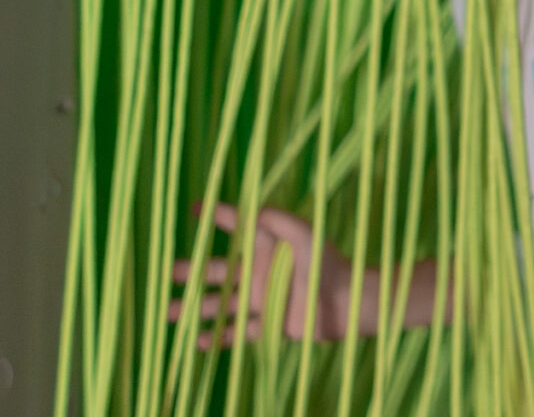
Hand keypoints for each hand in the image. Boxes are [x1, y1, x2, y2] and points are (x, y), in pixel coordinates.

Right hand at [168, 204, 361, 345]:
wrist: (348, 304)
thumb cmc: (330, 264)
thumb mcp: (308, 236)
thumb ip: (283, 222)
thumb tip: (254, 208)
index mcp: (270, 247)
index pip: (240, 227)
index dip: (219, 216)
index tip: (194, 208)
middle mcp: (261, 271)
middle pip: (221, 269)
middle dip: (195, 269)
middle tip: (170, 271)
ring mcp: (261, 298)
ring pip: (222, 303)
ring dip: (199, 306)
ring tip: (171, 312)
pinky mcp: (267, 324)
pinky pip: (237, 331)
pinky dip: (219, 337)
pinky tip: (200, 340)